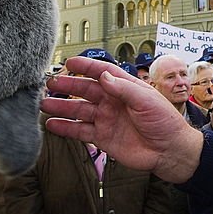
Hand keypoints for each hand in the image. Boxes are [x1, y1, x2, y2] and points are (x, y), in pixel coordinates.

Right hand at [42, 57, 204, 183]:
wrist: (169, 151)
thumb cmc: (164, 122)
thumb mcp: (147, 100)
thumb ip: (124, 88)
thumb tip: (103, 76)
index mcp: (125, 88)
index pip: (102, 72)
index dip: (86, 66)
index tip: (70, 62)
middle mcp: (112, 102)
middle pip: (85, 90)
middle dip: (68, 86)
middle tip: (49, 84)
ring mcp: (106, 119)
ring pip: (79, 110)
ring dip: (61, 107)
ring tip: (43, 104)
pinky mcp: (103, 138)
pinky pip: (80, 131)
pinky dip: (65, 128)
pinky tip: (51, 124)